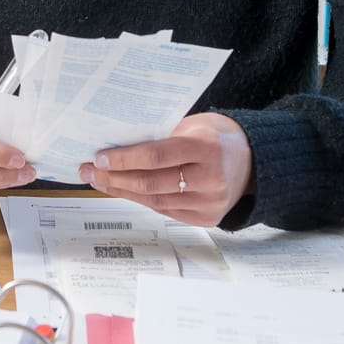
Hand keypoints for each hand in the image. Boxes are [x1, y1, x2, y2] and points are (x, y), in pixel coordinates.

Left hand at [79, 112, 252, 226]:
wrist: (253, 160)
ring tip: (99, 182)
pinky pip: (165, 210)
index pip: (157, 155)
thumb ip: (163, 137)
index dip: (124, 158)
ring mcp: (210, 202)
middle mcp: (210, 177)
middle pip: (151, 182)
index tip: (99, 157)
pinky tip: (123, 191)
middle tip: (89, 171)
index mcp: (207, 147)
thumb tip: (117, 148)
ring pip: (155, 201)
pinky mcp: (207, 218)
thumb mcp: (194, 125)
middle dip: (114, 178)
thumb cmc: (216, 136)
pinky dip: (141, 201)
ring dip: (122, 191)